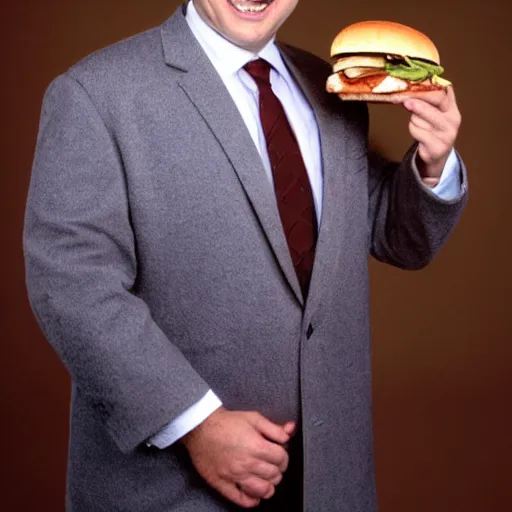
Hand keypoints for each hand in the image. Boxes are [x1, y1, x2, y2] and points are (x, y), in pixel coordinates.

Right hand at [180, 407, 295, 507]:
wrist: (201, 427)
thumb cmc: (227, 422)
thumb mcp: (253, 418)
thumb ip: (273, 427)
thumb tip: (289, 433)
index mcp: (256, 446)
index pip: (281, 459)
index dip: (284, 456)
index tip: (279, 454)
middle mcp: (247, 463)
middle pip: (274, 475)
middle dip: (277, 470)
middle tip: (272, 464)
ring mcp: (235, 476)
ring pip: (262, 490)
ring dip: (268, 486)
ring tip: (265, 478)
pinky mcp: (222, 484)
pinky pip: (241, 500)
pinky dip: (252, 500)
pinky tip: (254, 492)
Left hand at [402, 87, 460, 185]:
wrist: (438, 154)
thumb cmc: (433, 129)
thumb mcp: (435, 112)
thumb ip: (428, 99)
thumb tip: (411, 85)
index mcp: (452, 108)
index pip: (441, 93)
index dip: (425, 89)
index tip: (412, 86)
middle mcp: (453, 120)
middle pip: (431, 106)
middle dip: (416, 103)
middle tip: (405, 101)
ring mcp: (446, 135)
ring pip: (418, 119)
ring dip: (413, 120)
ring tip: (419, 124)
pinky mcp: (436, 146)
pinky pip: (417, 132)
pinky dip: (413, 131)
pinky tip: (419, 134)